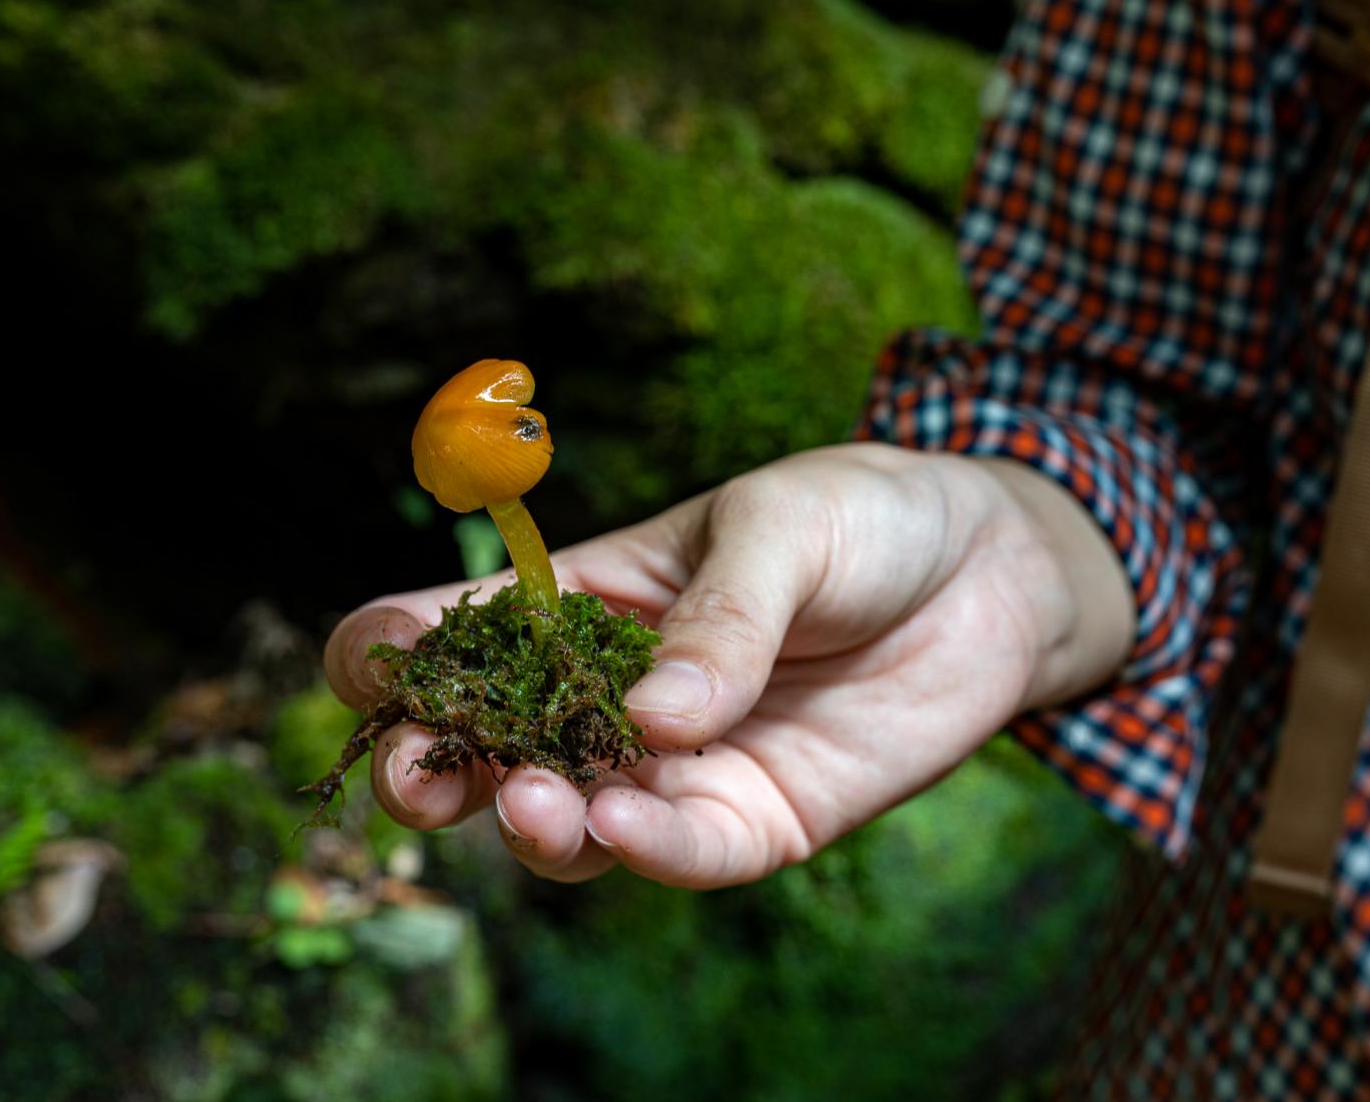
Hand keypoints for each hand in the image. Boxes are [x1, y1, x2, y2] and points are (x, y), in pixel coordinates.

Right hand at [324, 443, 1133, 888]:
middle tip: (417, 780)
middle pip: (487, 752)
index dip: (393, 652)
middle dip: (430, 773)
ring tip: (535, 802)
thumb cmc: (860, 518)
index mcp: (582, 603)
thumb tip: (653, 721)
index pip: (455, 633)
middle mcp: (608, 699)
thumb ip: (716, 619)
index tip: (375, 667)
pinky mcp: (758, 819)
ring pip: (573, 822)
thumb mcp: (777, 529)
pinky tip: (627, 824)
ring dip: (536, 824)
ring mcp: (679, 767)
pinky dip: (649, 848)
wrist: (994, 570)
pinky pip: (685, 851)